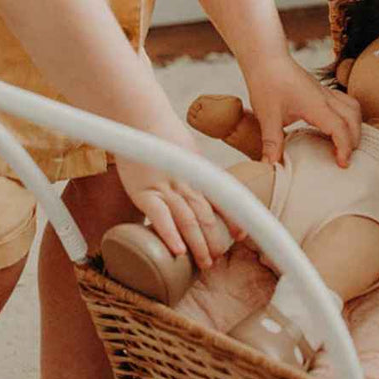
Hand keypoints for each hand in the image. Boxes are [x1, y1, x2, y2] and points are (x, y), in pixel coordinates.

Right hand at [114, 122, 238, 269]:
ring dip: (198, 244)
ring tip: (205, 263)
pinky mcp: (143, 191)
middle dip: (214, 240)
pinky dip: (170, 234)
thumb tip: (201, 186)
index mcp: (197, 172)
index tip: (240, 236)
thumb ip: (193, 169)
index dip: (232, 219)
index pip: (221, 199)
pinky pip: (159, 216)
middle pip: (206, 215)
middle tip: (218, 259)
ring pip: (188, 219)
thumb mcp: (185, 150)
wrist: (138, 116)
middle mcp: (185, 181)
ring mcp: (164, 186)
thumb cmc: (159, 133)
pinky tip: (177, 251)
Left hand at [243, 54, 361, 167]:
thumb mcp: (266, 115)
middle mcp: (325, 98)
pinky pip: (345, 102)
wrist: (266, 57)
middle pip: (354, 119)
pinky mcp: (321, 90)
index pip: (340, 128)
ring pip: (353, 108)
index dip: (345, 148)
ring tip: (346, 144)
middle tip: (345, 160)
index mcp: (315, 105)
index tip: (343, 164)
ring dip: (355, 127)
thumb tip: (270, 164)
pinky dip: (349, 117)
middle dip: (355, 141)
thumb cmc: (267, 81)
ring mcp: (325, 92)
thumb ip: (272, 141)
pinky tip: (338, 126)